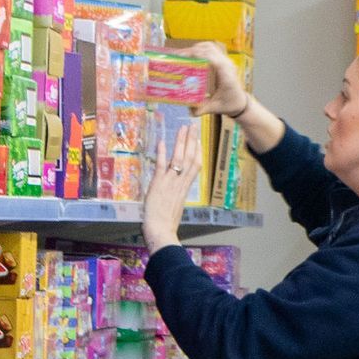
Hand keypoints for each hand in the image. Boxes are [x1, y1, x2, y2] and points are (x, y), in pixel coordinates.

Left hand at [142, 126, 205, 251]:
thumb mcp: (175, 209)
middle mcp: (180, 183)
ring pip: (179, 158)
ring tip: (183, 128)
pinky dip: (162, 153)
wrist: (161, 231)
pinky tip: (163, 142)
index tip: (199, 141)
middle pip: (190, 158)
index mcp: (184, 189)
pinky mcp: (158, 184)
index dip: (198, 152)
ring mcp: (170, 183)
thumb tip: (173, 194)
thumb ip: (175, 198)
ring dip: (181, 142)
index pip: (195, 166)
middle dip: (192, 141)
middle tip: (193, 126)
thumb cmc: (166, 225)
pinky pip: (162, 166)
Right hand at [185, 41, 249, 117]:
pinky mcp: (224, 60)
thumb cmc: (228, 105)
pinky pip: (213, 48)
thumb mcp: (214, 108)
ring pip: (211, 47)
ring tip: (184, 54)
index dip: (200, 55)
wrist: (240, 102)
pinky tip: (193, 53)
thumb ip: (201, 110)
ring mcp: (227, 61)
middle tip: (179, 56)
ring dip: (197, 48)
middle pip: (211, 50)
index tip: (185, 56)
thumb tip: (190, 110)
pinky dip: (202, 48)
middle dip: (193, 51)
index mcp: (227, 77)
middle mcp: (228, 66)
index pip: (214, 60)